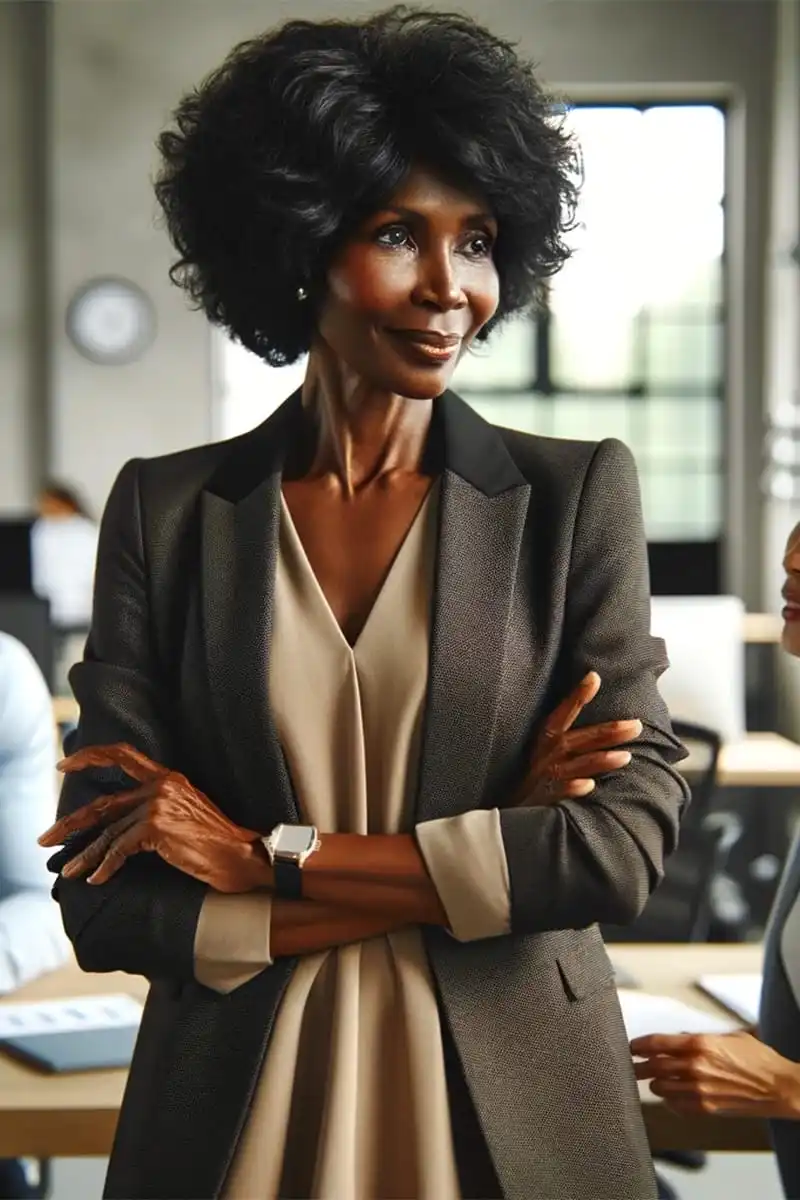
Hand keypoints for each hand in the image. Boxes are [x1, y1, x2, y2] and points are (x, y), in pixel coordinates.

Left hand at [38, 743, 269, 892]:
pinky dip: (106, 867)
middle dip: (70, 824)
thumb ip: (152, 811)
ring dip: (86, 857)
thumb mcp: (183, 816)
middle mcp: (161, 784)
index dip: (90, 757)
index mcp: (168, 777)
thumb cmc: (215, 843)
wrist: (242, 857)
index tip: (64, 765)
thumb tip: (115, 830)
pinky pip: (120, 849)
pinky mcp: (157, 825)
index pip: (122, 755)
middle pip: (104, 804)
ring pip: (109, 832)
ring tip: (70, 872)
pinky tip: (98, 880)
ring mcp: (158, 803)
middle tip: (46, 839)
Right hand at [509, 671, 641, 804]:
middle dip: (610, 731)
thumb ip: (572, 737)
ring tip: (626, 757)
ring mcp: (548, 776)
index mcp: (547, 737)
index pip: (564, 712)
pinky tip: (589, 785)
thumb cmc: (536, 775)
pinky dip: (574, 787)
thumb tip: (606, 725)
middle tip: (637, 725)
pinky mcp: (545, 799)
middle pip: (583, 738)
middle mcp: (548, 753)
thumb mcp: (546, 750)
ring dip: (601, 760)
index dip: (578, 695)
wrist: (511, 809)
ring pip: (579, 765)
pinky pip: (561, 792)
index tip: (594, 677)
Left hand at [630, 1030, 799, 1119]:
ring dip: (654, 1083)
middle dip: (638, 1066)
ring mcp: (699, 1089)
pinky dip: (669, 1101)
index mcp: (699, 1043)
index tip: (631, 1047)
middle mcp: (695, 1065)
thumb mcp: (727, 1036)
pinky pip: (675, 1106)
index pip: (657, 1043)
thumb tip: (677, 1038)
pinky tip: (670, 1096)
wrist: (777, 1086)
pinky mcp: (705, 1108)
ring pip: (660, 1087)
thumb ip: (699, 1038)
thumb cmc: (756, 1059)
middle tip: (631, 1065)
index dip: (639, 1045)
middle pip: (653, 1066)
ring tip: (652, 1080)